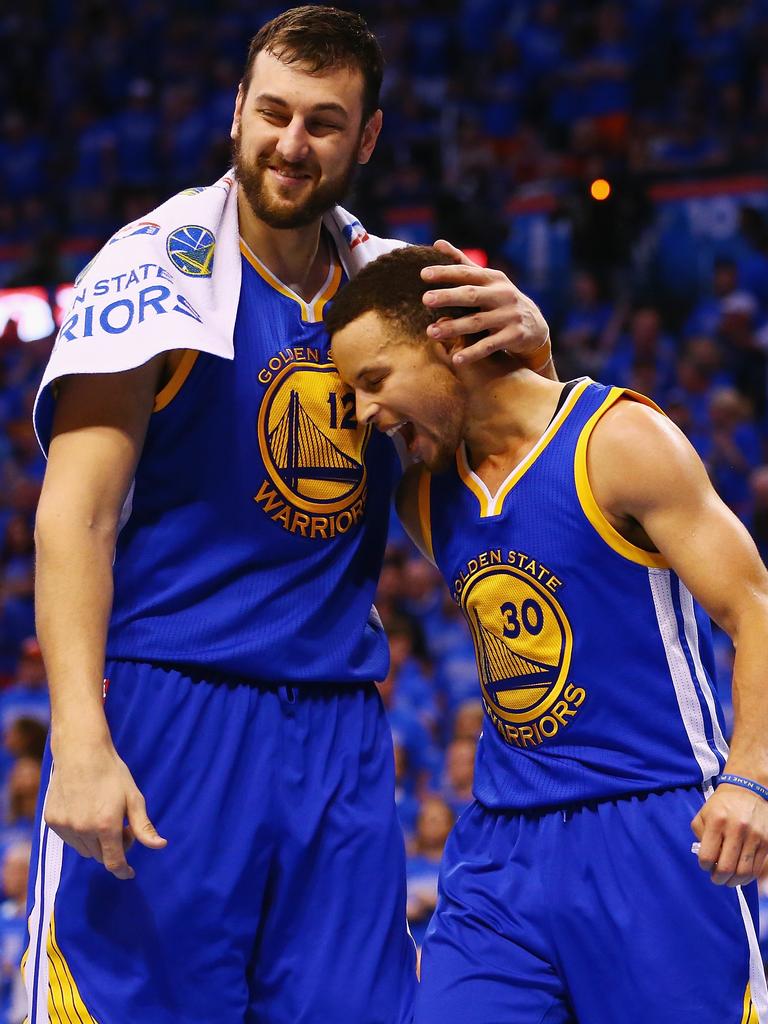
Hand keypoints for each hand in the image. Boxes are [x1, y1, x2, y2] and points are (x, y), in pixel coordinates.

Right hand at [45, 742, 166, 879]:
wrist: (80, 752)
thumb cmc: (112, 773)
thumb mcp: (133, 798)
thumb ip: (144, 826)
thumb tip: (160, 846)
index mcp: (105, 826)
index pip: (114, 862)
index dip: (123, 871)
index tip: (130, 873)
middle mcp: (83, 830)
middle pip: (100, 857)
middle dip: (114, 848)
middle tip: (122, 827)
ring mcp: (65, 826)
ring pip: (84, 849)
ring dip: (96, 843)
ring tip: (103, 818)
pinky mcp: (52, 821)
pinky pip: (69, 838)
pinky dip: (80, 834)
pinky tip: (86, 813)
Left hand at [420, 239, 549, 364]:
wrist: (535, 326)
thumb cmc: (501, 300)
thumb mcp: (487, 280)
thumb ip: (462, 263)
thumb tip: (437, 243)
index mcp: (492, 278)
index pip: (466, 273)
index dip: (446, 272)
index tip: (423, 274)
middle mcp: (502, 294)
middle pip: (471, 294)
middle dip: (448, 296)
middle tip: (425, 299)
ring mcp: (509, 315)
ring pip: (477, 322)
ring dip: (453, 327)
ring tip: (431, 332)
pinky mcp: (514, 336)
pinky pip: (490, 345)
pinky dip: (473, 353)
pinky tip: (456, 360)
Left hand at [691, 784, 767, 885]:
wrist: (747, 791)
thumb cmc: (722, 805)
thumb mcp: (703, 814)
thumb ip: (700, 835)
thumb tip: (705, 858)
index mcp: (717, 821)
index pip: (708, 856)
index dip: (704, 866)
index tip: (705, 866)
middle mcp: (737, 828)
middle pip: (727, 868)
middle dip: (719, 879)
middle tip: (717, 879)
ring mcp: (755, 836)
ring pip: (744, 872)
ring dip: (734, 881)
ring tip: (729, 880)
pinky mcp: (767, 842)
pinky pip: (758, 868)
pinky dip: (748, 877)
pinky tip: (741, 875)